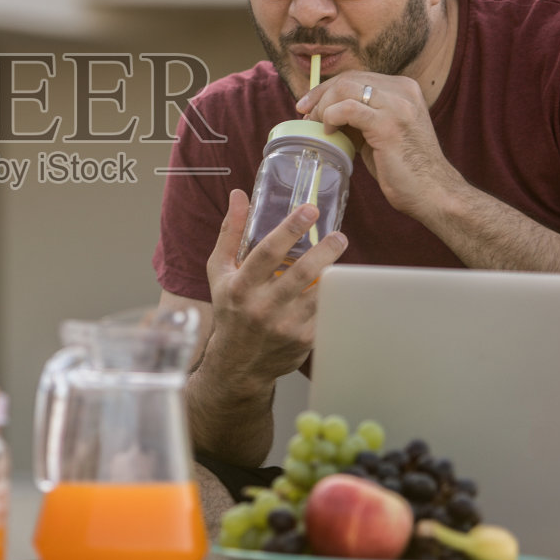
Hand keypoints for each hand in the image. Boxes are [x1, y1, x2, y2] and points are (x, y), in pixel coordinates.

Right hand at [204, 189, 346, 388]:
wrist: (238, 363)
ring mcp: (285, 326)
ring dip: (334, 269)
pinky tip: (339, 279)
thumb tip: (239, 195)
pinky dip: (335, 293)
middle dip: (325, 249)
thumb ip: (230, 233)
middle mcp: (262, 307)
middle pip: (301, 272)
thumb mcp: (220, 272)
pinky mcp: (304, 340)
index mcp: (240, 286)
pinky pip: (326, 311)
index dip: (290, 228)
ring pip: (319, 293)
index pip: (267, 252)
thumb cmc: (230, 309)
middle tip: (338, 235)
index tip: (309, 210)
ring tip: (340, 248)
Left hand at [296, 70, 465, 218]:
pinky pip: (347, 109)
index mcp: (404, 88)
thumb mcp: (381, 132)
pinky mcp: (389, 124)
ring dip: (323, 106)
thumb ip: (361, 118)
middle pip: (348, 79)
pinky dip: (331, 117)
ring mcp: (398, 105)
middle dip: (320, 95)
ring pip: (345, 88)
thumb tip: (326, 112)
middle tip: (306, 115)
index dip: (328, 88)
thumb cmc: (405, 168)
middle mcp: (403, 90)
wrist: (433, 192)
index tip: (309, 105)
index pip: (357, 76)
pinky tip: (330, 132)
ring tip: (318, 126)